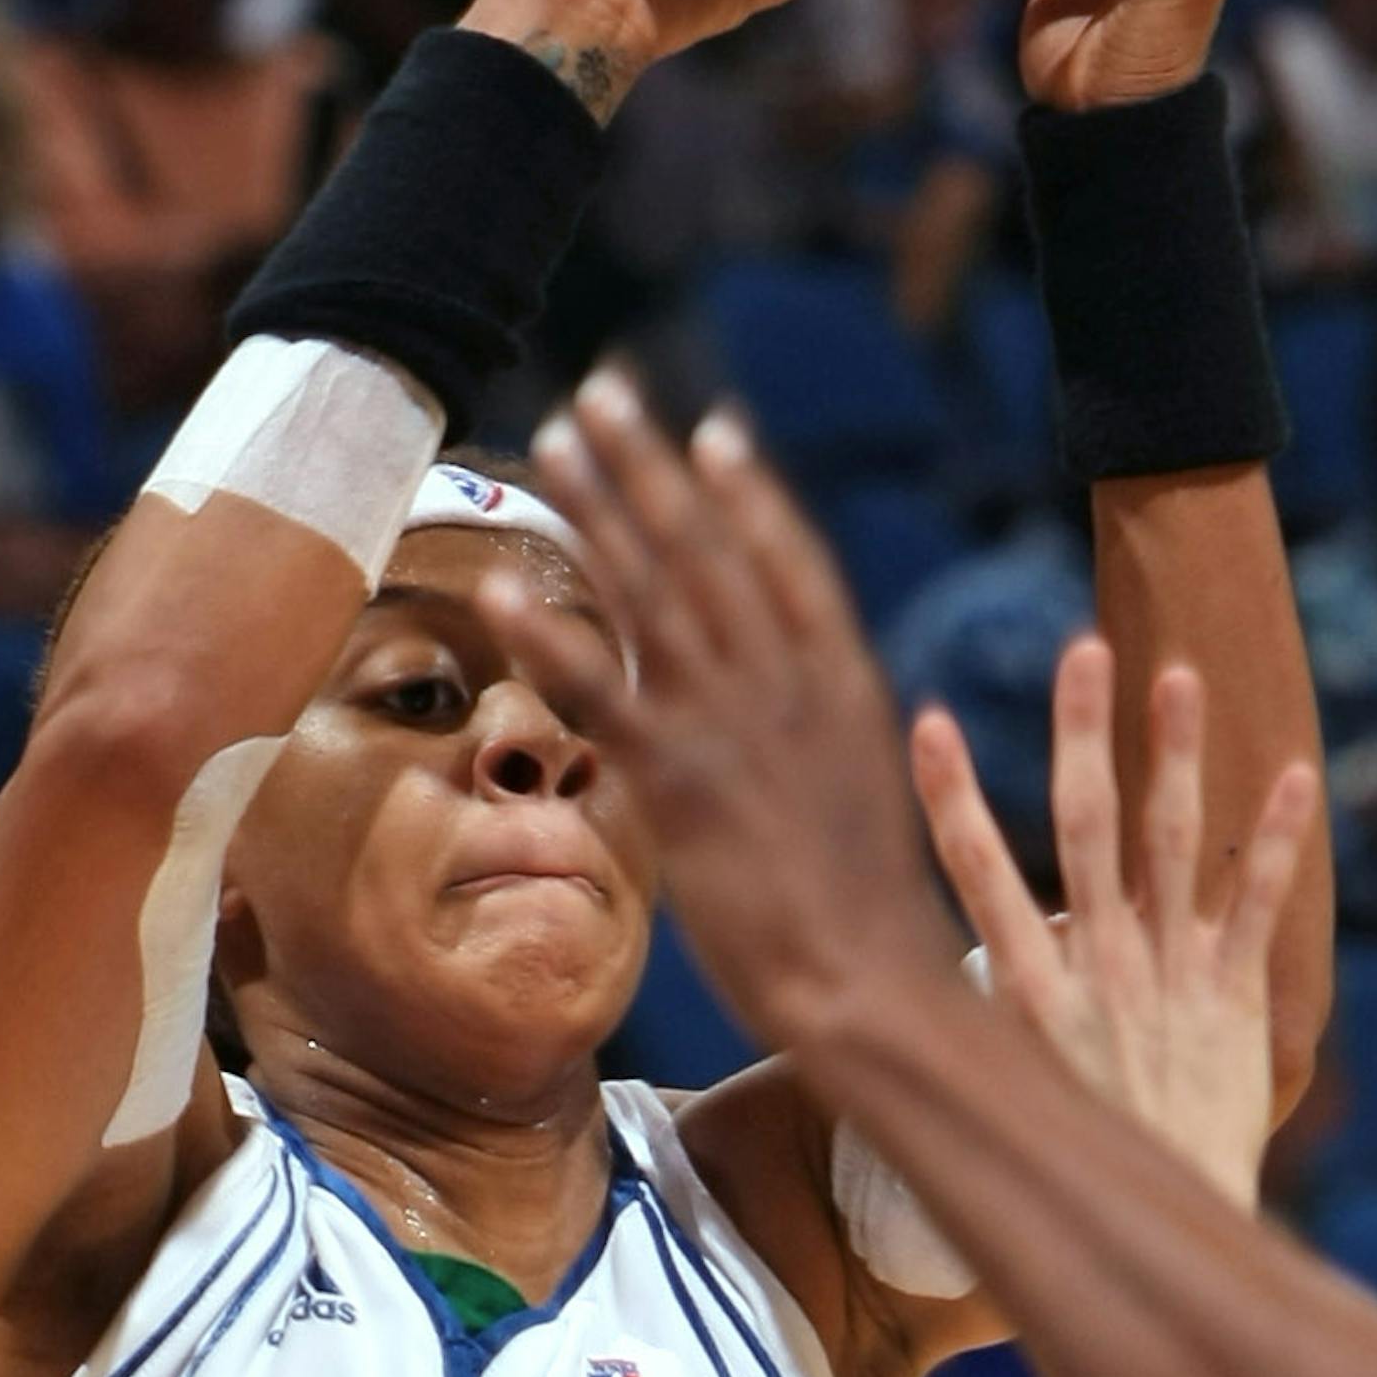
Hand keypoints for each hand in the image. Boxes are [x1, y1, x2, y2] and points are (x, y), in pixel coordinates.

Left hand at [480, 373, 955, 1048]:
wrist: (867, 981)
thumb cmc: (871, 910)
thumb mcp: (868, 792)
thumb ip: (830, 731)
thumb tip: (816, 697)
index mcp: (843, 680)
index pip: (791, 558)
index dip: (747, 492)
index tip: (712, 428)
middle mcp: (785, 681)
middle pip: (706, 548)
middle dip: (648, 466)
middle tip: (600, 396)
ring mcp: (727, 725)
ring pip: (651, 592)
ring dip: (595, 510)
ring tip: (550, 444)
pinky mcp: (674, 782)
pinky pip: (599, 692)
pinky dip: (551, 634)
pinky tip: (505, 586)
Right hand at [909, 638, 1316, 1206]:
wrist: (1171, 1223)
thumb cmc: (1076, 1160)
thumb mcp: (1008, 1089)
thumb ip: (979, 1018)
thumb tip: (920, 976)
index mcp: (1029, 991)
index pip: (976, 876)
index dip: (950, 797)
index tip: (927, 721)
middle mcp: (1098, 968)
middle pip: (1085, 828)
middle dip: (1083, 733)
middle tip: (1085, 647)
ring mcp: (1171, 977)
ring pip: (1174, 846)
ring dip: (1175, 755)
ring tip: (1177, 676)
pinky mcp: (1236, 1000)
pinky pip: (1260, 908)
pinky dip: (1278, 841)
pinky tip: (1294, 774)